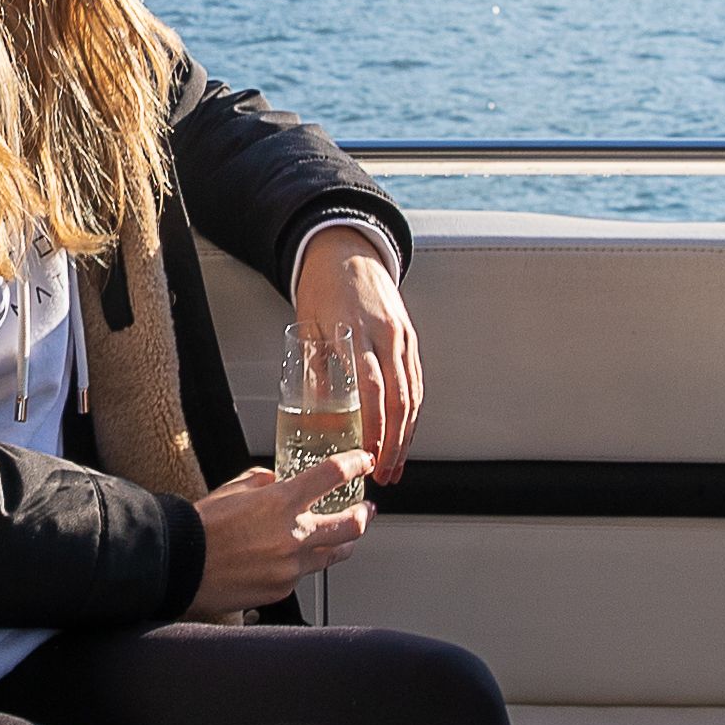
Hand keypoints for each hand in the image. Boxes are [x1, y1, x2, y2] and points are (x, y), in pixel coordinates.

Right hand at [192, 454, 372, 614]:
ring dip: (342, 543)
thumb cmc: (200, 526)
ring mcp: (291, 566)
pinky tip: (291, 560)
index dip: (355, 464)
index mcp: (282, 501)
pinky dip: (301, 564)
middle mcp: (294, 535)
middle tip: (366, 509)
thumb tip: (276, 481)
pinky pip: (303, 576)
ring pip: (334, 555)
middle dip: (364, 514)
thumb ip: (263, 482)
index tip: (362, 462)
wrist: (180, 565)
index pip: (334, 474)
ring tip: (342, 538)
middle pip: (352, 524)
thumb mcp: (233, 489)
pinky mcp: (282, 589)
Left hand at [288, 218, 425, 475]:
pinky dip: (412, 412)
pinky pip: (416, 380)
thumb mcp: (308, 325)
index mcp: (357, 333)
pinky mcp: (410, 338)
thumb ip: (314, 366)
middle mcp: (386, 336)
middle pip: (399, 398)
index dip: (373, 426)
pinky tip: (405, 433)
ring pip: (413, 394)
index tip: (369, 455)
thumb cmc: (323, 288)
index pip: (371, 389)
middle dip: (394, 442)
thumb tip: (313, 409)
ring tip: (395, 464)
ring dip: (406, 434)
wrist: (347, 252)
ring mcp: (403, 337)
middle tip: (385, 472)